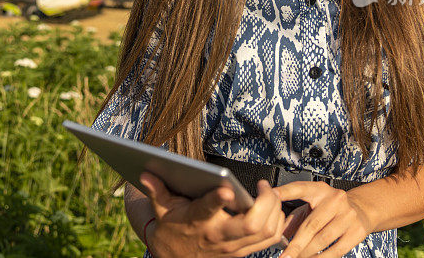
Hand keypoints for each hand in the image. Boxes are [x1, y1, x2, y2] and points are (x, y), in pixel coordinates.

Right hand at [139, 171, 286, 257]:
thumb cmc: (171, 227)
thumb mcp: (161, 209)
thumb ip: (156, 190)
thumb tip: (145, 172)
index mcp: (197, 221)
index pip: (209, 211)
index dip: (218, 200)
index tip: (227, 188)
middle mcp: (219, 236)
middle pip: (253, 224)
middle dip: (266, 202)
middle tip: (263, 186)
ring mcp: (234, 247)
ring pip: (267, 231)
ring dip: (275, 209)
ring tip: (268, 192)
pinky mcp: (244, 251)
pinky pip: (271, 238)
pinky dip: (277, 221)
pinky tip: (272, 206)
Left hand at [274, 182, 372, 257]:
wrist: (360, 209)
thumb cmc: (329, 208)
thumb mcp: (311, 206)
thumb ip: (293, 217)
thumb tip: (276, 232)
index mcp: (319, 190)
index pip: (300, 188)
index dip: (286, 192)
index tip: (272, 196)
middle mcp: (334, 200)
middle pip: (311, 225)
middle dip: (295, 244)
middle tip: (284, 256)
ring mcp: (347, 215)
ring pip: (322, 240)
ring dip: (306, 254)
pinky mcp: (356, 231)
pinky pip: (336, 250)